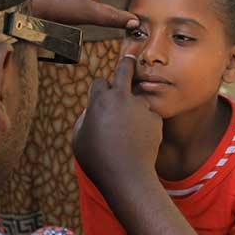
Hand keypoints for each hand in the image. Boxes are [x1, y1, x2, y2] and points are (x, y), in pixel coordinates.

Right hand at [73, 54, 161, 187]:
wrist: (127, 176)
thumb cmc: (98, 160)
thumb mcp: (79, 139)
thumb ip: (84, 119)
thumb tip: (91, 111)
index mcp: (100, 100)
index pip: (99, 82)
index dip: (99, 91)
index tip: (100, 96)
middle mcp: (122, 97)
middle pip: (125, 69)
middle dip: (126, 62)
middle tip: (129, 58)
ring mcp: (141, 107)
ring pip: (137, 100)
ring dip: (133, 110)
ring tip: (128, 135)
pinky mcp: (155, 119)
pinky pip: (147, 118)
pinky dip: (144, 126)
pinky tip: (138, 142)